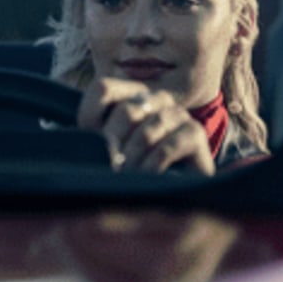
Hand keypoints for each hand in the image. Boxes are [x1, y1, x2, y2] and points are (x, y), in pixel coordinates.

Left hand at [78, 78, 214, 175]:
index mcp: (133, 95)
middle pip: (125, 112)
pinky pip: (164, 148)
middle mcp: (157, 98)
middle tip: (110, 168)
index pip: (103, 88)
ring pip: (145, 133)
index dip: (90, 115)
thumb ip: (98, 137)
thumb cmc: (141, 169)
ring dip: (132, 162)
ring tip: (126, 179)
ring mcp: (178, 114)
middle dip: (113, 146)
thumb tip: (87, 141)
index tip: (91, 144)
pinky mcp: (195, 134)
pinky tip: (146, 180)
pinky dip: (150, 168)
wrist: (180, 193)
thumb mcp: (113, 150)